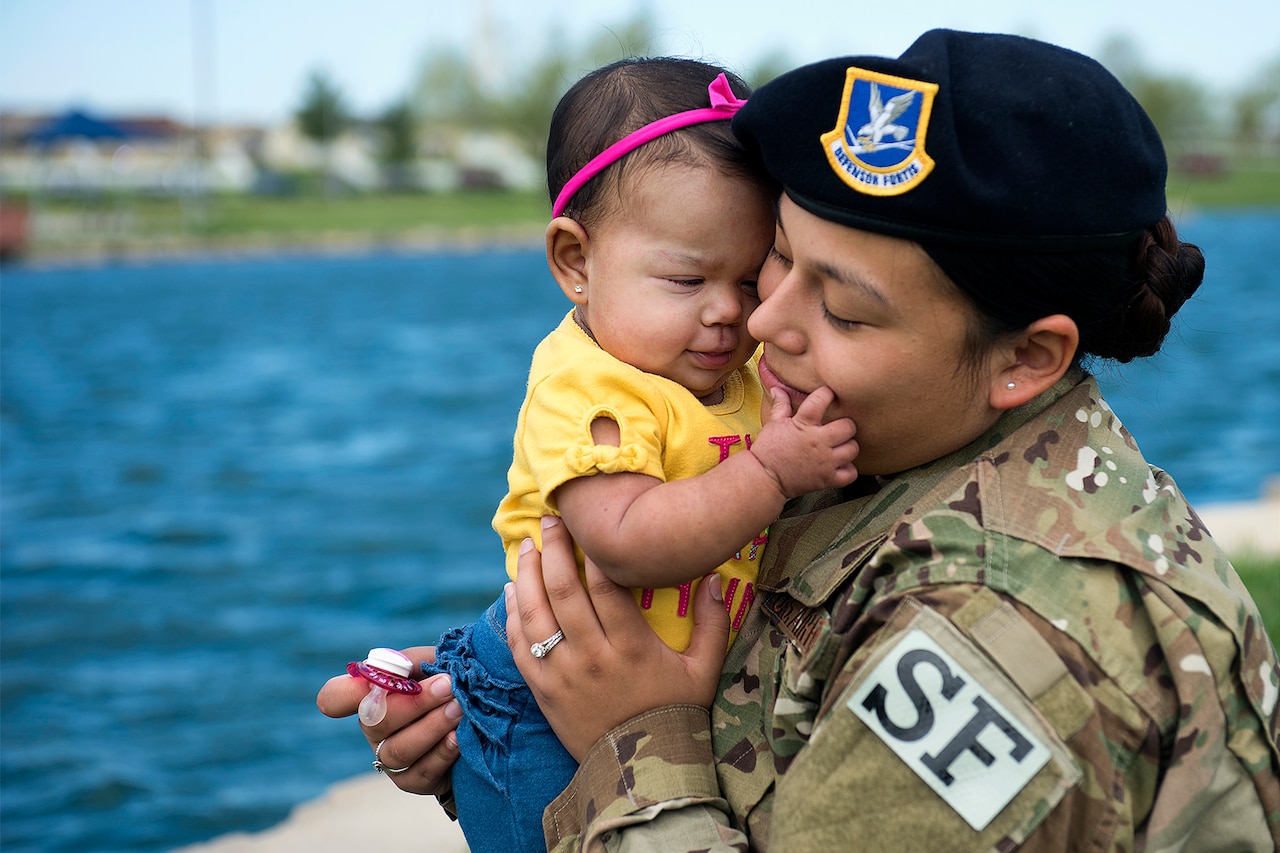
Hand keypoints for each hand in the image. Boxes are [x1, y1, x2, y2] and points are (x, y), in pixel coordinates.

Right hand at [316, 647, 462, 795]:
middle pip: (376, 721)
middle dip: (415, 703)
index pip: (336, 697)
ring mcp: (389, 758)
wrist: (482, 718)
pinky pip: (421, 771)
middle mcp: (374, 729)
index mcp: (371, 696)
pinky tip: (459, 736)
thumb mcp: (433, 663)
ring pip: (399, 749)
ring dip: (432, 727)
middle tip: (448, 685)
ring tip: (460, 709)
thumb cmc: (449, 683)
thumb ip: (412, 661)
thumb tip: (398, 668)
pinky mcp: (412, 781)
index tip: (370, 682)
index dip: (340, 694)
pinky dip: (442, 752)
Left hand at [506, 516, 729, 760]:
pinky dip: (512, 615)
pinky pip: (518, 646)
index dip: (593, 551)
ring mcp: (563, 675)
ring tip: (527, 547)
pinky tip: (513, 590)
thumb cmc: (676, 714)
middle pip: (564, 591)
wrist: (640, 771)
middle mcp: (593, 657)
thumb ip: (712, 622)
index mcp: (632, 647)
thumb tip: (714, 576)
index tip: (586, 527)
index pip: (606, 586)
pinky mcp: (542, 692)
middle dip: (553, 550)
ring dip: (527, 575)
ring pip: (535, 615)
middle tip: (550, 523)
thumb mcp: (704, 670)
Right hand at [752, 385, 857, 496]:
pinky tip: (839, 465)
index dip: (827, 394)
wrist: (764, 478)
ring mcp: (825, 462)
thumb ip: (780, 405)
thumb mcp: (773, 424)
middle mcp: (818, 442)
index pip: (822, 399)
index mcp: (804, 425)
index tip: (827, 395)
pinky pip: (851, 473)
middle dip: (845, 425)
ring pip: (852, 449)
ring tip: (839, 447)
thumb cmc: (768, 450)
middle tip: (838, 428)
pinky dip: (848, 470)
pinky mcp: (827, 479)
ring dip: (848, 447)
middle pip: (848, 426)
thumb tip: (778, 388)